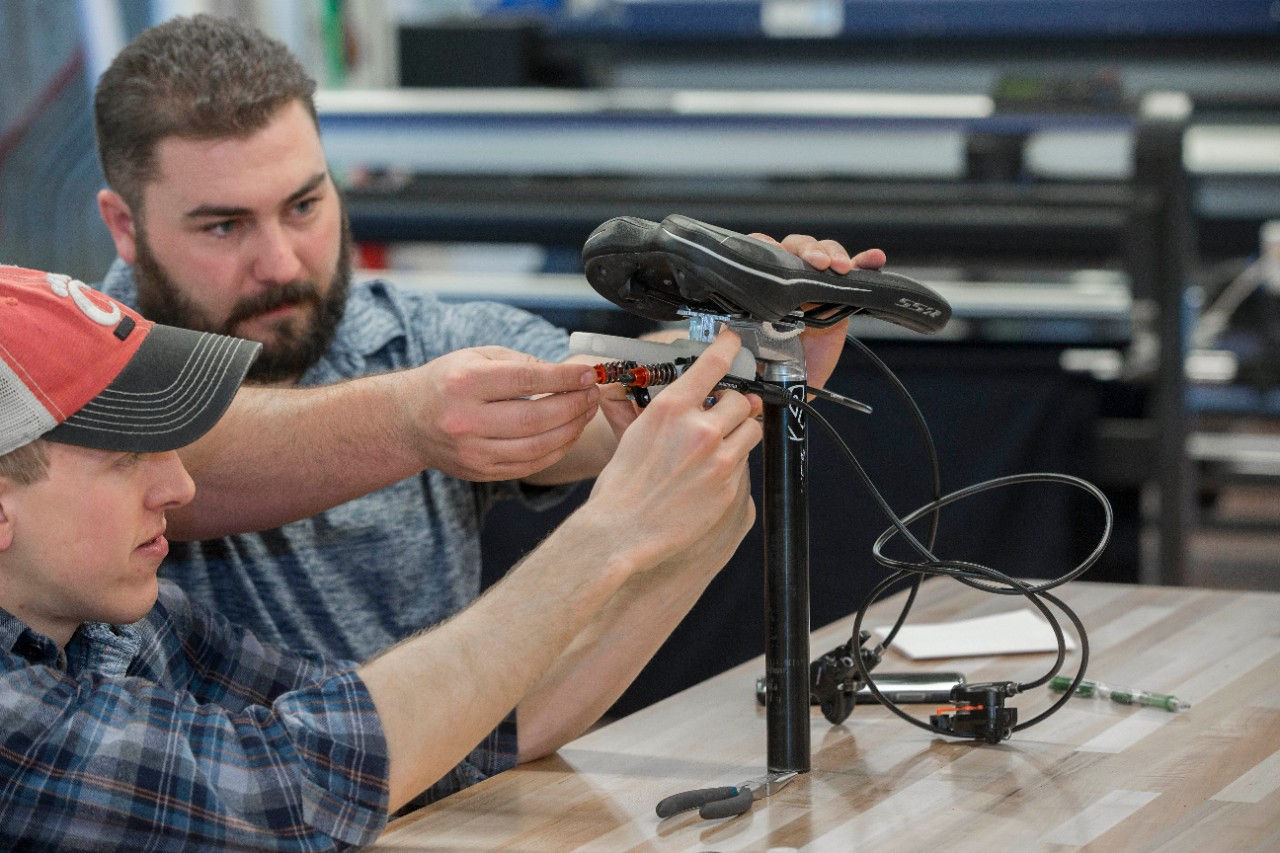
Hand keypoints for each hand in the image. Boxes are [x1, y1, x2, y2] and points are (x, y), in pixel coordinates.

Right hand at [409, 347, 600, 480]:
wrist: (408, 421)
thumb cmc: (448, 381)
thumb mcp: (477, 357)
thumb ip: (521, 364)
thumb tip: (567, 374)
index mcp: (465, 383)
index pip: (526, 381)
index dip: (564, 378)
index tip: (588, 374)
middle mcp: (466, 420)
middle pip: (536, 418)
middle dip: (573, 406)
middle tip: (592, 395)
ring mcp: (472, 451)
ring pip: (537, 446)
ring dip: (571, 430)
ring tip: (586, 413)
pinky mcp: (480, 471)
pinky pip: (530, 465)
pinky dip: (556, 450)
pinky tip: (568, 434)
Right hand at [586, 330, 762, 568]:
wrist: (623, 530)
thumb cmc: (621, 486)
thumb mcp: (633, 435)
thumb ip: (658, 410)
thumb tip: (662, 394)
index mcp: (670, 409)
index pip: (712, 365)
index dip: (728, 348)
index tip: (734, 342)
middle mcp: (699, 428)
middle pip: (740, 400)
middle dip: (734, 406)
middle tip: (722, 416)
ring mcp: (718, 458)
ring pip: (751, 429)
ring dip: (741, 431)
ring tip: (722, 444)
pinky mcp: (730, 486)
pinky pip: (745, 463)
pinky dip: (734, 463)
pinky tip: (711, 475)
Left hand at [747, 232, 887, 389]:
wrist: (795, 381)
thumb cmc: (769, 363)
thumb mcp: (752, 353)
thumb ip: (740, 342)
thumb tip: (727, 339)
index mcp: (763, 284)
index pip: (760, 252)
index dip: (767, 247)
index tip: (774, 253)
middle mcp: (790, 276)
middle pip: (797, 247)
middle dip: (808, 250)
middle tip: (817, 263)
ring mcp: (816, 282)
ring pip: (824, 252)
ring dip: (833, 254)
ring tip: (841, 267)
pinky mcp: (842, 292)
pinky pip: (857, 271)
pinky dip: (866, 262)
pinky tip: (874, 259)